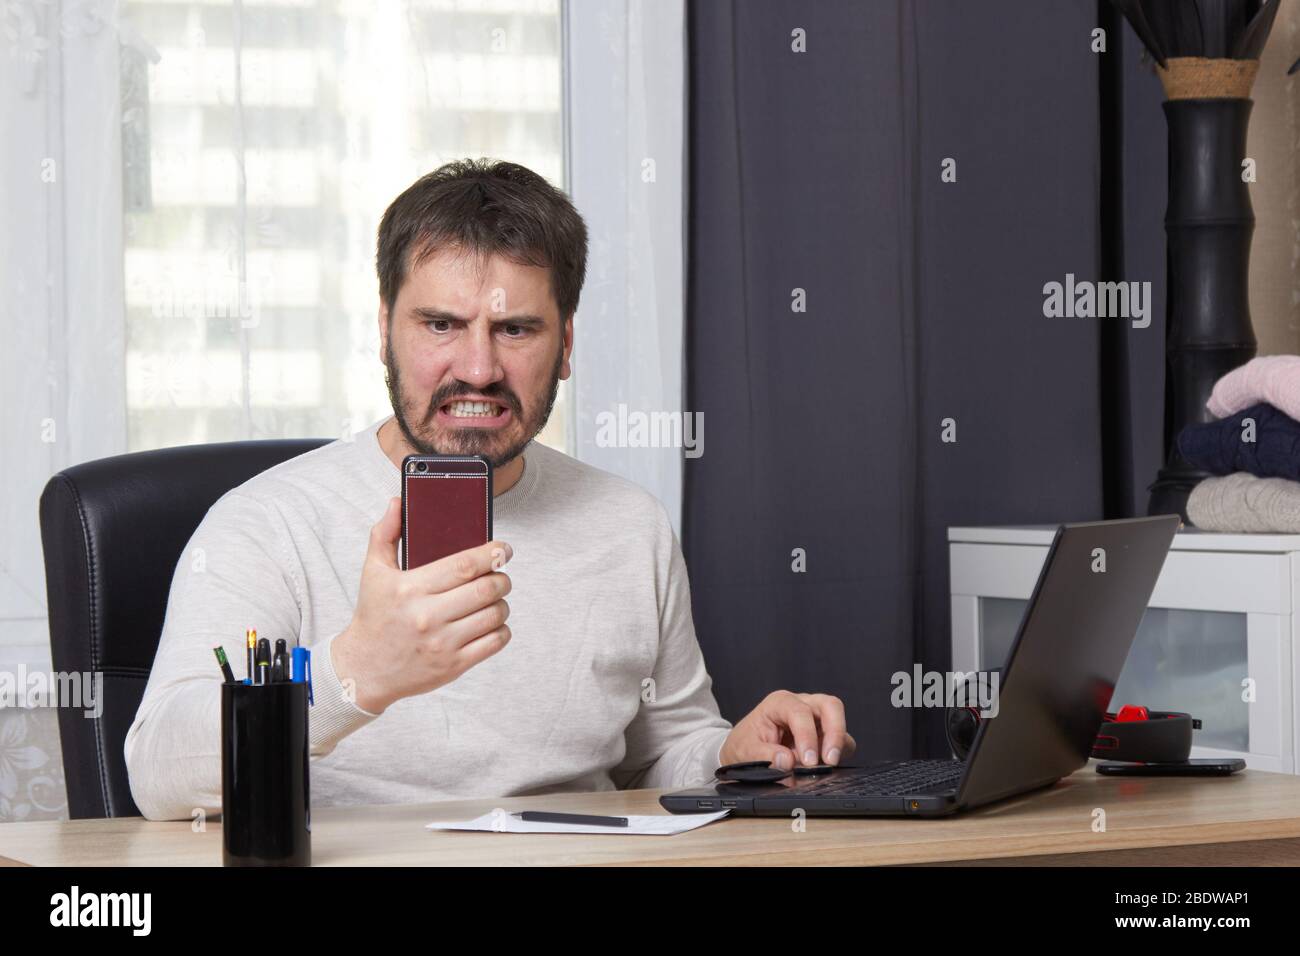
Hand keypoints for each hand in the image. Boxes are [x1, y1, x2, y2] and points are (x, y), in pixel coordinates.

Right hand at [331, 496, 513, 712]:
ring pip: (494, 615)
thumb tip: (398, 502)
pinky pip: (494, 642)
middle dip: (501, 578)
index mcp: (410, 589)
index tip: (504, 549)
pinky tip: (490, 622)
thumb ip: (385, 534)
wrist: (364, 669)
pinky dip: (501, 629)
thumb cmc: (374, 616)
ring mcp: (442, 643)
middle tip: (500, 574)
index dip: (492, 554)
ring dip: (502, 603)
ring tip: (494, 598)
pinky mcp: (453, 665)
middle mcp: (427, 616)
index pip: (463, 566)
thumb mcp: (373, 572)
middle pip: (485, 589)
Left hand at [719, 691, 855, 770]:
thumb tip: (787, 761)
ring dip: (838, 745)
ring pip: (839, 721)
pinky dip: (838, 753)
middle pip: (830, 706)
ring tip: (826, 766)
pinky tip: (825, 767)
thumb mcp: (745, 750)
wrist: (745, 749)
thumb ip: (764, 755)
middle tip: (829, 760)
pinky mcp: (824, 733)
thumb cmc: (745, 744)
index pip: (800, 712)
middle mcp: (801, 704)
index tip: (809, 761)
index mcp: (780, 703)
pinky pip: (842, 739)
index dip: (807, 736)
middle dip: (834, 732)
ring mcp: (815, 717)